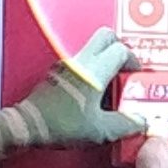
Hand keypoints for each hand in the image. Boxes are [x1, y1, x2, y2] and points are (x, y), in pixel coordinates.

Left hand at [0, 28, 145, 157]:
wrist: (28, 125)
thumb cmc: (60, 124)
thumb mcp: (100, 130)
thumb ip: (125, 124)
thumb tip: (139, 121)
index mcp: (94, 70)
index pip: (121, 50)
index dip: (134, 61)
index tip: (136, 75)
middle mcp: (80, 62)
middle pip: (105, 38)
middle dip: (120, 49)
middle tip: (126, 69)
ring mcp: (65, 66)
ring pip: (92, 51)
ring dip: (104, 63)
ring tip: (111, 87)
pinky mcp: (56, 75)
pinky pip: (79, 66)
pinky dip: (90, 74)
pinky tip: (92, 96)